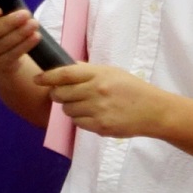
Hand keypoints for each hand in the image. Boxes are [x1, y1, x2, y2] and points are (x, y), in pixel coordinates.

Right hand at [0, 4, 46, 74]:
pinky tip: (35, 37)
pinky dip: (25, 45)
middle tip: (26, 14)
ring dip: (20, 34)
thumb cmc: (0, 26)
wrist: (3, 55)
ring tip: (34, 24)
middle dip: (10, 23)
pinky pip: (12, 55)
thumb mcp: (3, 11)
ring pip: (3, 44)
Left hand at [37, 63, 177, 140]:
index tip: (38, 79)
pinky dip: (80, 120)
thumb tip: (63, 66)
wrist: (155, 111)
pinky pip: (77, 123)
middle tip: (64, 95)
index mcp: (99, 74)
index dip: (47, 77)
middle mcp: (96, 90)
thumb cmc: (132, 89)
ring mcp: (98, 109)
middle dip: (57, 94)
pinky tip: (93, 115)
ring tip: (85, 105)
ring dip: (70, 108)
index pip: (64, 74)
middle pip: (60, 94)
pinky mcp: (100, 126)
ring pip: (67, 110)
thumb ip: (87, 70)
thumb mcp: (112, 72)